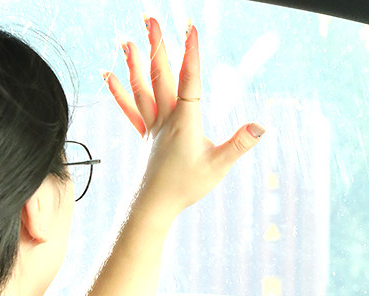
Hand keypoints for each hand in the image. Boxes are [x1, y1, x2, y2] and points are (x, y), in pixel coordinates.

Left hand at [103, 17, 264, 218]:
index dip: (190, 52)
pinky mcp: (144, 134)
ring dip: (134, 61)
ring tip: (126, 38)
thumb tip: (261, 127)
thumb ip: (239, 144)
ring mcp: (152, 125)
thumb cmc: (185, 186)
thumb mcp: (218, 166)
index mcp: (185, 121)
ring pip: (141, 87)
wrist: (154, 204)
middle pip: (160, 74)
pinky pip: (129, 108)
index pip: (189, 79)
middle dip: (156, 44)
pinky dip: (118, 90)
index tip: (190, 26)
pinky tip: (107, 73)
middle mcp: (165, 118)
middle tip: (149, 17)